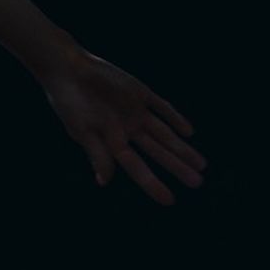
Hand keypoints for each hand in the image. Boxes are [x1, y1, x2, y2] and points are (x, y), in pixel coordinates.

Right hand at [38, 53, 205, 204]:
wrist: (67, 69)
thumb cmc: (69, 102)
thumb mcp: (81, 131)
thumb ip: (96, 154)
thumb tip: (104, 182)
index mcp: (111, 143)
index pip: (137, 168)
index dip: (153, 184)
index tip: (170, 201)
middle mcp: (127, 130)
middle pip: (157, 152)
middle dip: (177, 167)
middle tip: (197, 183)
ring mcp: (135, 112)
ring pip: (164, 134)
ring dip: (181, 148)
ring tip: (201, 164)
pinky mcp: (140, 94)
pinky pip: (162, 107)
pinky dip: (175, 118)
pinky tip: (188, 131)